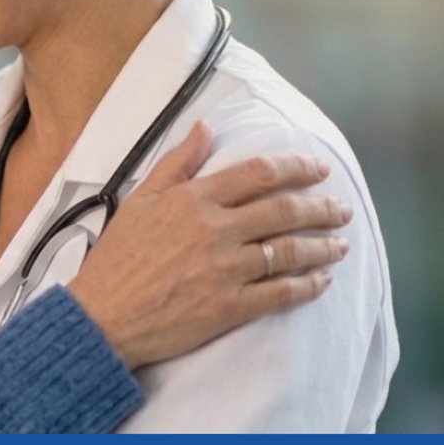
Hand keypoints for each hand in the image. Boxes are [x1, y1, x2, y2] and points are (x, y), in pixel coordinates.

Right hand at [67, 122, 352, 369]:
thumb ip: (177, 163)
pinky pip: (282, 293)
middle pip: (285, 210)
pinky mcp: (230, 306)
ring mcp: (226, 270)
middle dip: (322, 208)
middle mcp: (215, 230)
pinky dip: (309, 285)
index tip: (318, 170)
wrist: (102, 317)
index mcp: (193, 200)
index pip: (259, 173)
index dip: (297, 168)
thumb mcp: (138, 200)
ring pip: (291, 251)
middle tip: (341, 209)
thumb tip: (206, 127)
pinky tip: (322, 280)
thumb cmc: (116, 259)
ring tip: (341, 244)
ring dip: (324, 246)